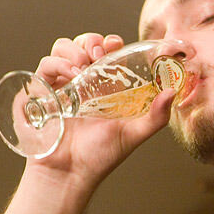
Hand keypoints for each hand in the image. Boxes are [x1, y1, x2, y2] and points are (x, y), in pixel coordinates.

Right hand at [24, 33, 176, 187]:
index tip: (116, 44)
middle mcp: (82, 82)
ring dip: (74, 49)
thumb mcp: (133, 134)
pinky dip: (57, 64)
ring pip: (62, 49)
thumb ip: (155, 117)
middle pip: (83, 44)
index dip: (111, 43)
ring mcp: (60, 85)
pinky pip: (45, 66)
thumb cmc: (100, 156)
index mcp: (105, 87)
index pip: (106, 53)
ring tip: (84, 64)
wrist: (70, 173)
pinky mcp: (40, 92)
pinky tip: (71, 75)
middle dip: (91, 40)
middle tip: (99, 52)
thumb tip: (172, 92)